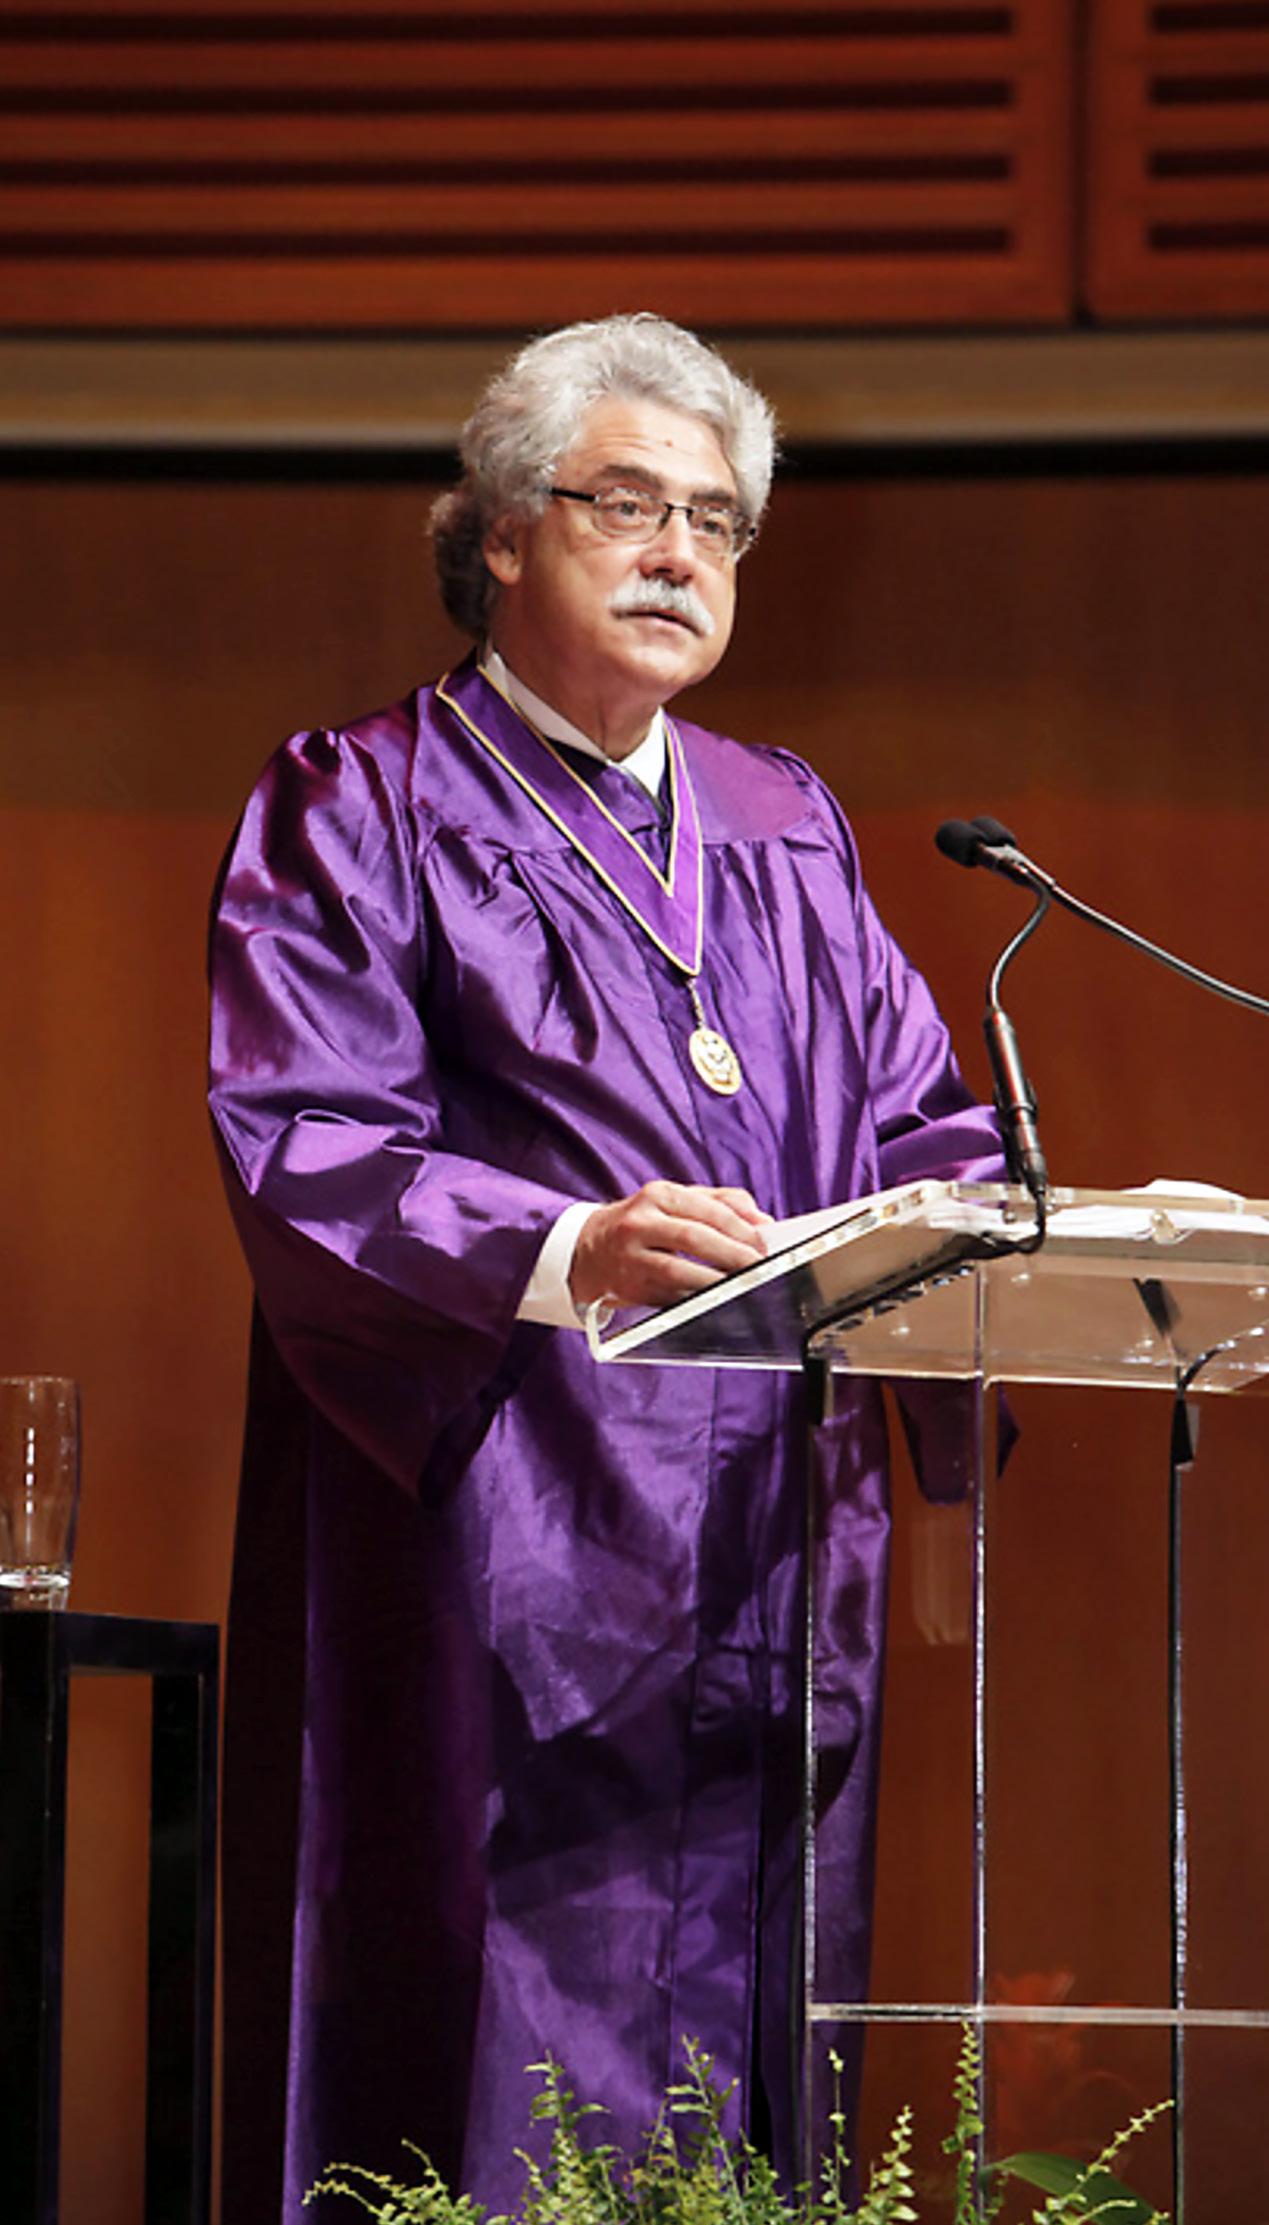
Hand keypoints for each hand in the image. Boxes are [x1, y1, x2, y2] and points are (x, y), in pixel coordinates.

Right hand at [569, 1181, 771, 1309]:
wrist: (588, 1250)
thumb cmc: (644, 1223)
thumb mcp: (676, 1201)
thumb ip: (722, 1202)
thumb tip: (763, 1220)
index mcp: (657, 1195)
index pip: (706, 1209)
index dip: (740, 1228)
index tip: (763, 1243)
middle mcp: (640, 1223)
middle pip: (694, 1238)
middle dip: (733, 1255)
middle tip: (758, 1267)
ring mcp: (631, 1257)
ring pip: (679, 1271)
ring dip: (717, 1282)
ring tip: (742, 1286)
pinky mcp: (630, 1288)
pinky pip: (670, 1296)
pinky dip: (698, 1300)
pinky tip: (717, 1300)